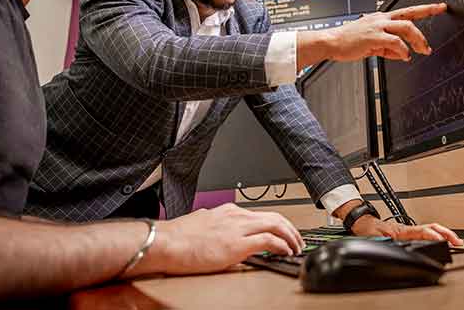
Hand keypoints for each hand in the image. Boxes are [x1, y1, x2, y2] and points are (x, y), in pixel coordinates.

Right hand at [148, 203, 304, 274]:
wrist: (166, 242)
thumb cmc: (176, 238)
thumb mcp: (201, 226)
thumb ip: (216, 229)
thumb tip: (220, 238)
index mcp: (227, 211)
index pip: (260, 214)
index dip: (276, 223)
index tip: (282, 232)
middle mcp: (236, 215)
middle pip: (274, 215)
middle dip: (290, 228)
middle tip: (297, 239)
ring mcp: (238, 228)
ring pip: (276, 224)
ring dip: (290, 236)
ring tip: (296, 247)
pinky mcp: (238, 244)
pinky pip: (269, 241)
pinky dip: (282, 245)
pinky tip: (286, 252)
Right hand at [329, 3, 446, 61]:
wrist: (332, 42)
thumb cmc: (349, 42)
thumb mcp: (372, 44)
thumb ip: (388, 47)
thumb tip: (402, 54)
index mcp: (381, 18)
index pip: (408, 11)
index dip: (426, 8)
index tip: (440, 7)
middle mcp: (381, 19)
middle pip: (410, 18)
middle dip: (423, 33)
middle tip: (428, 48)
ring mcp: (378, 26)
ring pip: (406, 28)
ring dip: (417, 40)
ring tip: (421, 51)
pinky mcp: (373, 36)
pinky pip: (395, 42)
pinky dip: (403, 50)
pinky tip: (403, 57)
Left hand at [351, 214, 462, 245]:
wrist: (361, 222)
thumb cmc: (367, 229)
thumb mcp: (374, 238)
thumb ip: (385, 242)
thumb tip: (392, 247)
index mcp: (401, 230)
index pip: (421, 231)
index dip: (432, 235)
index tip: (441, 240)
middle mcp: (406, 229)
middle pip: (431, 227)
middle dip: (445, 233)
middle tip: (457, 241)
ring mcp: (407, 230)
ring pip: (430, 229)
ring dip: (443, 233)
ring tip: (454, 240)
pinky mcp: (407, 232)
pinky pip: (425, 232)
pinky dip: (436, 234)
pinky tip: (440, 239)